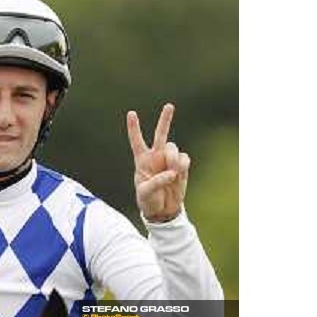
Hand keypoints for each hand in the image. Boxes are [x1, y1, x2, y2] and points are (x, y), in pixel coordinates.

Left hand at [126, 103, 189, 222]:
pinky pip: (184, 158)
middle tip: (169, 106)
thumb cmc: (148, 200)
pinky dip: (183, 165)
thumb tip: (172, 172)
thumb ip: (156, 182)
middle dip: (165, 120)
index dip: (134, 128)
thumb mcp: (145, 193)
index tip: (131, 113)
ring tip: (171, 172)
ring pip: (173, 148)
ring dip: (172, 159)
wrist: (163, 210)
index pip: (137, 141)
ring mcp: (169, 160)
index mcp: (142, 160)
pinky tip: (179, 174)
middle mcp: (155, 156)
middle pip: (160, 134)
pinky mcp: (181, 166)